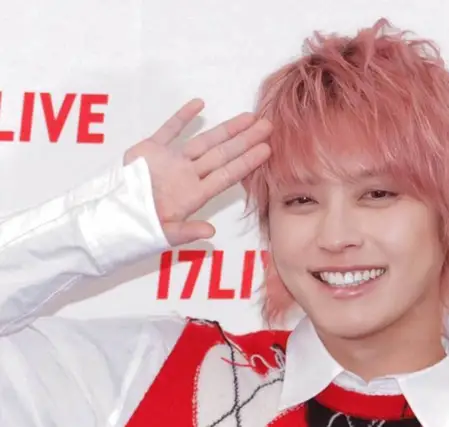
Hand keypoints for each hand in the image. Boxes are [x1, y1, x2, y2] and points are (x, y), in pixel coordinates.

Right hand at [123, 98, 271, 245]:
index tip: (267, 150)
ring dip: (226, 129)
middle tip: (267, 126)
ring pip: (204, 141)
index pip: (227, 175)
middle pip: (223, 155)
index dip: (247, 162)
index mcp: (194, 194)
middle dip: (245, 141)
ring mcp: (171, 161)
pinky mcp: (151, 150)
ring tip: (248, 117)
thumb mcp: (164, 234)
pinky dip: (183, 117)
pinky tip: (200, 104)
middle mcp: (188, 175)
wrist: (109, 215)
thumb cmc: (139, 228)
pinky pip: (169, 129)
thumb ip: (187, 231)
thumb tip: (210, 232)